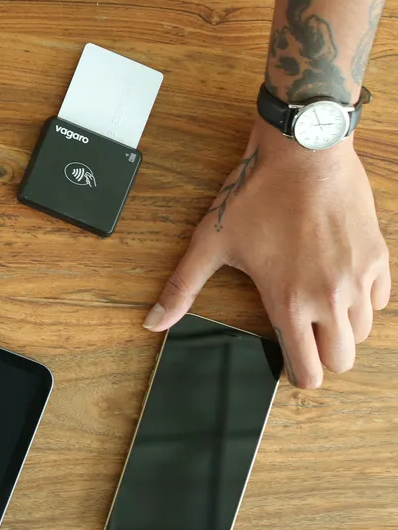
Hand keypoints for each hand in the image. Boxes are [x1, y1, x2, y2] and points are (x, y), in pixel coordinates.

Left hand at [145, 118, 390, 388]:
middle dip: (324, 358)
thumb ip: (181, 288)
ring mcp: (359, 278)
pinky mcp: (378, 258)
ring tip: (319, 313)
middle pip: (342, 359)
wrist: (303, 153)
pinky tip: (340, 286)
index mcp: (289, 301)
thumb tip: (153, 322)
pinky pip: (380, 300)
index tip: (292, 370)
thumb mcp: (210, 243)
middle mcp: (330, 296)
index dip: (300, 376)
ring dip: (343, 330)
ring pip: (363, 331)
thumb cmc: (257, 195)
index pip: (309, 368)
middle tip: (306, 342)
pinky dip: (363, 302)